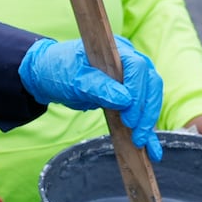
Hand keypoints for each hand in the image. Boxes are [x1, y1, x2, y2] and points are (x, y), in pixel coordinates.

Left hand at [18, 37, 163, 159]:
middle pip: (150, 84)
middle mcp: (129, 62)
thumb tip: (125, 100)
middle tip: (137, 134)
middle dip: (146, 111)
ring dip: (148, 121)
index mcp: (117, 51)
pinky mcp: (127, 96)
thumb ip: (98, 87)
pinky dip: (147, 129)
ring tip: (141, 142)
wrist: (49, 76)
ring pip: (150, 98)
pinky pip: (142, 111)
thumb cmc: (60, 71)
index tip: (129, 117)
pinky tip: (152, 150)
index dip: (138, 92)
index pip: (138, 67)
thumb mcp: (74, 79)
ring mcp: (130, 79)